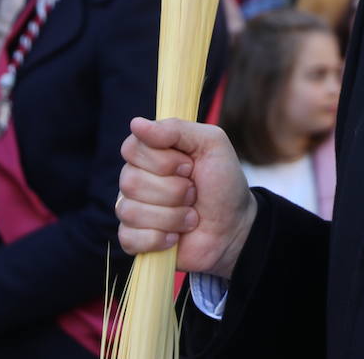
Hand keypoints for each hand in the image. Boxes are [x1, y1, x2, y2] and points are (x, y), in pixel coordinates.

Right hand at [117, 117, 256, 278]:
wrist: (234, 226)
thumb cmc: (223, 181)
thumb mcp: (211, 144)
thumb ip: (176, 129)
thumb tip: (136, 124)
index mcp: (150, 153)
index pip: (131, 148)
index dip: (163, 160)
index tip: (190, 166)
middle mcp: (135, 179)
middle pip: (130, 181)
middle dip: (174, 190)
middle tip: (194, 192)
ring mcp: (132, 210)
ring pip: (130, 211)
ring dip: (172, 216)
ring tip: (191, 216)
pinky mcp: (133, 240)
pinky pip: (129, 238)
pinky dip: (159, 239)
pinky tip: (176, 237)